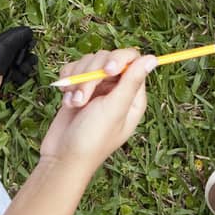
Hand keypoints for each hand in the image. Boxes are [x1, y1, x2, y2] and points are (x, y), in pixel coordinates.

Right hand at [36, 49, 156, 172]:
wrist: (62, 157)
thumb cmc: (92, 139)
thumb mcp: (114, 110)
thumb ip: (132, 82)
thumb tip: (152, 59)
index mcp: (132, 96)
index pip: (132, 60)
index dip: (119, 60)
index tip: (107, 71)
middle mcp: (117, 90)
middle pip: (107, 58)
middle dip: (92, 74)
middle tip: (84, 96)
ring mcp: (97, 89)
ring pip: (88, 62)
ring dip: (78, 80)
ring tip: (75, 103)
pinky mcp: (79, 89)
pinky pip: (74, 70)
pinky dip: (68, 82)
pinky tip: (68, 100)